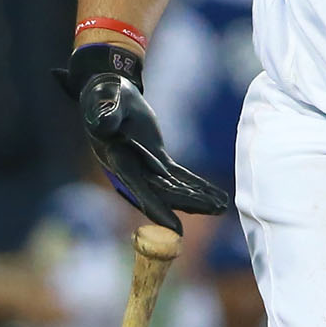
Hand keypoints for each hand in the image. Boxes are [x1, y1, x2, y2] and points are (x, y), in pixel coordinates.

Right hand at [57, 43, 229, 229]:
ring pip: (176, 190)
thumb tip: (104, 123)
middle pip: (165, 195)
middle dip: (191, 204)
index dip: (159, 209)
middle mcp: (132, 172)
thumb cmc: (103, 98)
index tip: (177, 228)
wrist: (107, 98)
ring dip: (199, 198)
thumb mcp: (104, 102)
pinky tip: (217, 194)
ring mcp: (146, 170)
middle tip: (217, 210)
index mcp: (118, 161)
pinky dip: (198, 185)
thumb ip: (105, 114)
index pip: (140, 191)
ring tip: (222, 206)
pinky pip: (181, 177)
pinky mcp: (159, 162)